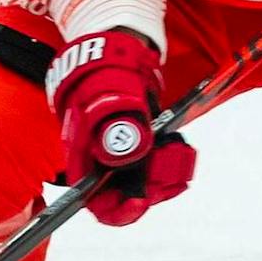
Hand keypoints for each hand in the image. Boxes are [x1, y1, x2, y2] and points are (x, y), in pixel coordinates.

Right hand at [46, 30, 196, 226]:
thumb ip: (120, 125)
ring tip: (178, 152)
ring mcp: (116, 155)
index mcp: (83, 154)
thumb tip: (127, 152)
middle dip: (151, 187)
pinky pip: (150, 166)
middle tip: (172, 166)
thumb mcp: (115, 97)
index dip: (119, 209)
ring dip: (163, 174)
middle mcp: (97, 161)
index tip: (141, 200)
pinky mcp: (133, 147)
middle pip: (124, 194)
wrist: (118, 51)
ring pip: (141, 181)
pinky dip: (166, 161)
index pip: (96, 202)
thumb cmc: (109, 73)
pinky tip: (176, 146)